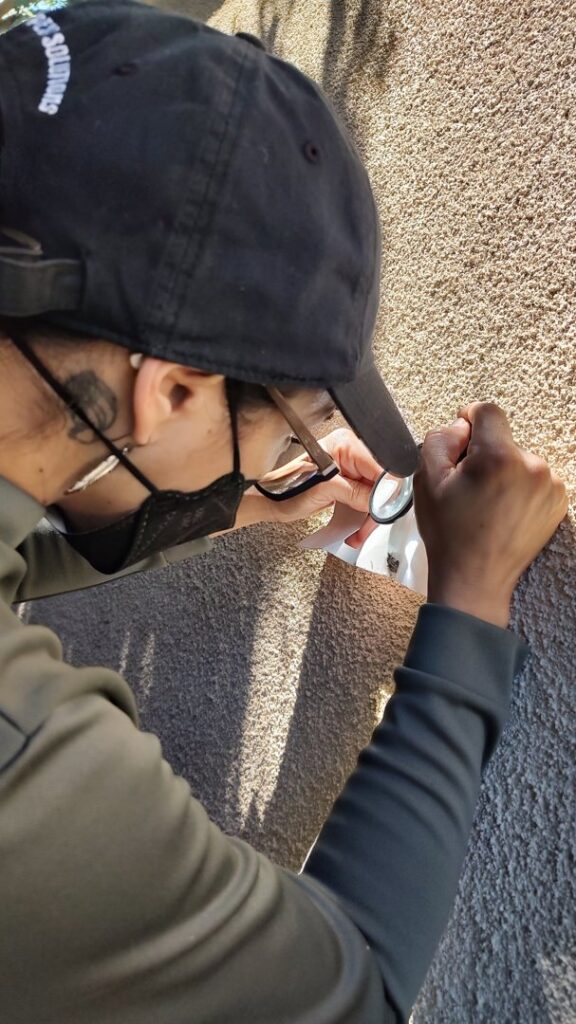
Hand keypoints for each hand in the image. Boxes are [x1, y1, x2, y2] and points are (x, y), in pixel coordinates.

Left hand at [261, 427, 382, 545]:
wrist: (272, 500)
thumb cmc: (288, 488)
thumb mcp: (326, 490)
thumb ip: (357, 493)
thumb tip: (382, 500)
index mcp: (346, 444)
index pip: (381, 468)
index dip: (385, 492)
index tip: (382, 513)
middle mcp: (351, 453)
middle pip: (380, 485)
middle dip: (375, 510)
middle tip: (367, 529)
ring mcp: (350, 470)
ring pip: (374, 496)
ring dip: (368, 519)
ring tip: (358, 535)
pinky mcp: (348, 484)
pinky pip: (364, 501)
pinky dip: (362, 518)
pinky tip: (356, 530)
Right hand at [414, 402, 568, 627]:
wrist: (475, 580)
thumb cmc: (449, 533)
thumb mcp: (426, 480)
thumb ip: (440, 439)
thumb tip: (462, 426)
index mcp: (499, 458)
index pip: (488, 412)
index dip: (469, 419)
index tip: (461, 439)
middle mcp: (532, 467)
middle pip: (503, 439)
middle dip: (484, 454)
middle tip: (467, 486)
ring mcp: (549, 486)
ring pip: (518, 459)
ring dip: (502, 471)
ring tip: (485, 503)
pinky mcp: (557, 502)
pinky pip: (533, 479)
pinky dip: (518, 487)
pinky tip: (502, 511)